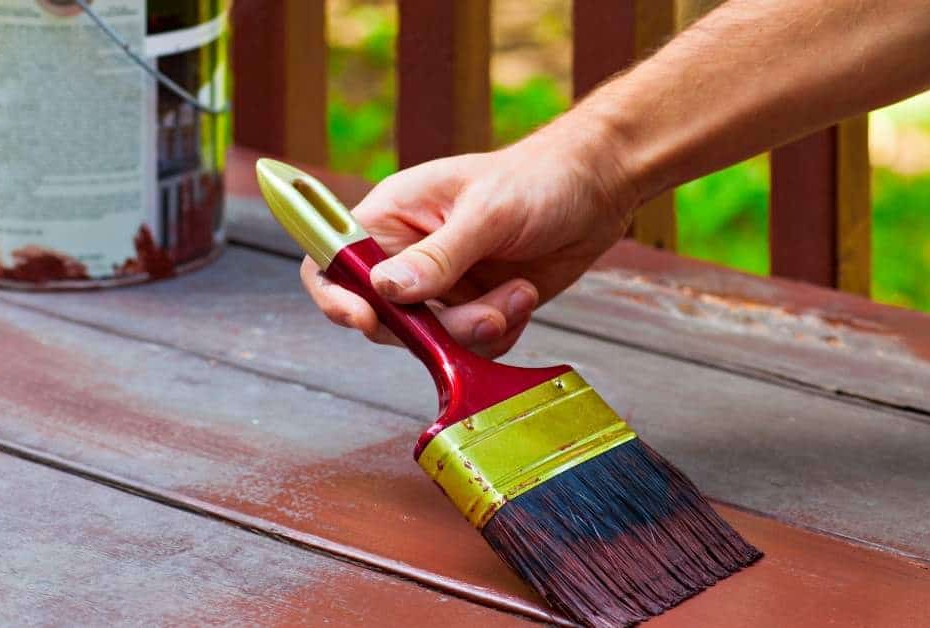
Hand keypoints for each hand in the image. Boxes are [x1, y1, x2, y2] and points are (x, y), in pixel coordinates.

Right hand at [300, 121, 634, 357]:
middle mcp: (407, 255)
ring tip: (518, 293)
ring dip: (477, 329)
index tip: (365, 319)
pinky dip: (499, 333)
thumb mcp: (487, 212)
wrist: (597, 190)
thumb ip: (438, 255)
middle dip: (434, 327)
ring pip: (429, 340)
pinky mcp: (472, 309)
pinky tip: (523, 297)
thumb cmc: (538, 179)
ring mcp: (440, 287)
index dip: (334, 294)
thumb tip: (386, 289)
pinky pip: (466, 346)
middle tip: (485, 313)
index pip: (332, 258)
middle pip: (383, 316)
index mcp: (391, 216)